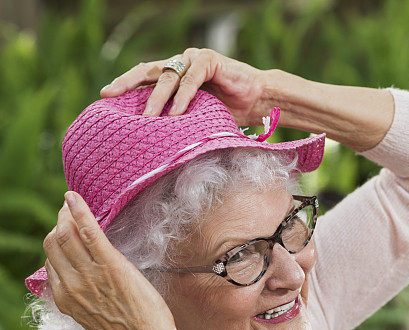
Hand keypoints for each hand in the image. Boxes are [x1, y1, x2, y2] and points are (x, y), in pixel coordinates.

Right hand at [43, 191, 177, 329]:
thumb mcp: (93, 319)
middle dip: (59, 224)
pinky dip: (79, 211)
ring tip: (74, 205)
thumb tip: (82, 282)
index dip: (57, 244)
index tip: (67, 233)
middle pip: (53, 243)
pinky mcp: (110, 265)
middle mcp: (72, 285)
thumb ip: (82, 299)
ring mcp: (90, 274)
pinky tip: (74, 198)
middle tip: (69, 214)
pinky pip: (89, 231)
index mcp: (66, 299)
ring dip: (68, 215)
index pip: (50, 261)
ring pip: (65, 234)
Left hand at [100, 47, 271, 124]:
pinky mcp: (208, 60)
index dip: (124, 84)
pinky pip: (191, 79)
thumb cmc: (227, 112)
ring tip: (147, 118)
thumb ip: (176, 122)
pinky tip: (175, 113)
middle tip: (109, 95)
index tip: (104, 96)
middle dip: (127, 83)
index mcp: (173, 75)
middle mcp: (179, 63)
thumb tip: (153, 145)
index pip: (143, 77)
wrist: (257, 99)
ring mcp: (193, 59)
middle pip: (147, 70)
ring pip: (167, 77)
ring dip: (156, 99)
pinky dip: (183, 96)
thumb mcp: (195, 118)